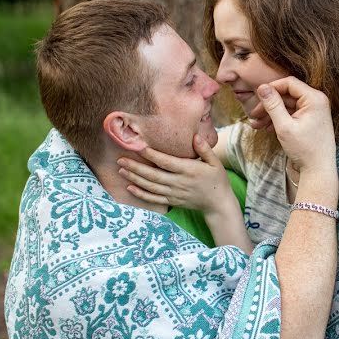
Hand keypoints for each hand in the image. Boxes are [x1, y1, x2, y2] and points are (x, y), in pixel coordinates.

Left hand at [118, 134, 233, 214]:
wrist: (218, 203)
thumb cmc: (216, 179)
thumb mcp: (215, 162)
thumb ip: (205, 149)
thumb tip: (195, 136)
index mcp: (189, 170)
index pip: (166, 162)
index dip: (152, 155)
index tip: (139, 147)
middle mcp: (179, 182)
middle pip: (153, 175)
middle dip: (136, 167)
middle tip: (120, 159)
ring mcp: (174, 193)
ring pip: (151, 187)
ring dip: (135, 178)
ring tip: (121, 170)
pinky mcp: (172, 202)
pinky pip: (154, 199)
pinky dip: (141, 194)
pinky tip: (130, 188)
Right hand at [255, 77, 335, 172]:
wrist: (318, 170)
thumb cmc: (305, 149)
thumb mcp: (284, 126)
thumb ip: (273, 105)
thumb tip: (262, 87)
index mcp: (314, 99)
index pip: (289, 83)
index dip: (271, 88)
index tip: (257, 98)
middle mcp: (317, 101)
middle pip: (287, 95)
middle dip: (269, 105)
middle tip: (253, 116)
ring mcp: (314, 111)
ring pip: (287, 106)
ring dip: (271, 114)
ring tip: (256, 125)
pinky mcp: (311, 120)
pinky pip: (292, 114)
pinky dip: (279, 119)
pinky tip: (267, 128)